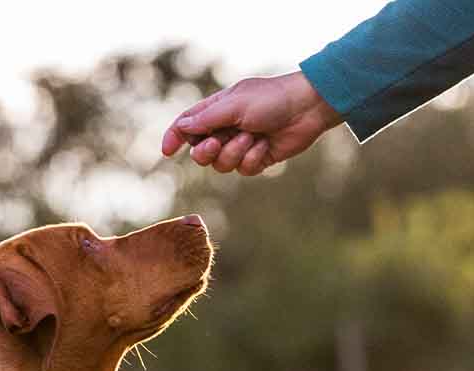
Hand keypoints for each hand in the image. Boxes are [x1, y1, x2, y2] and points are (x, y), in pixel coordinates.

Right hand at [160, 71, 343, 175]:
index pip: (187, 125)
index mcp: (217, 109)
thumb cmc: (271, 99)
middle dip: (205, 151)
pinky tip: (265, 145)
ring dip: (234, 153)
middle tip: (217, 142)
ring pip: (221, 164)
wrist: (306, 108)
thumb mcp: (235, 105)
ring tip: (251, 137)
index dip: (174, 137)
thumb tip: (182, 127)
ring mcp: (241, 144)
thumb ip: (206, 119)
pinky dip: (253, 158)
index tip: (167, 151)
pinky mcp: (257, 158)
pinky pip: (243, 169)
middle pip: (200, 152)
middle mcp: (226, 128)